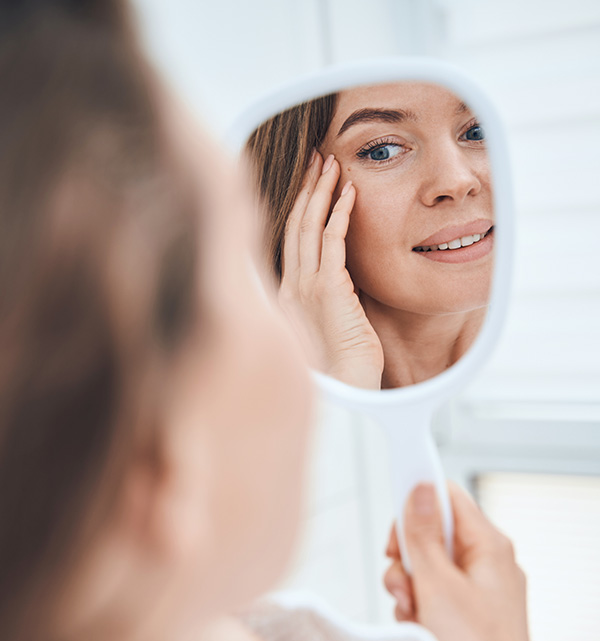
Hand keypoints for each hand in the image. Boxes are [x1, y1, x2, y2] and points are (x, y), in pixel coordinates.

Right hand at [280, 151, 383, 389]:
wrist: (346, 388)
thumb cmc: (344, 365)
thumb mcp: (330, 324)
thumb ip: (331, 296)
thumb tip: (345, 277)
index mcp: (287, 294)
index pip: (290, 240)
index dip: (299, 207)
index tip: (310, 183)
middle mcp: (290, 286)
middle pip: (294, 225)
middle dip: (306, 188)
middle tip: (317, 159)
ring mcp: (305, 286)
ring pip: (308, 226)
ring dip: (320, 191)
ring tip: (331, 163)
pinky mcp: (327, 288)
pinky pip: (332, 240)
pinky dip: (340, 212)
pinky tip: (349, 192)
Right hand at [384, 482, 595, 640]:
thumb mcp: (436, 584)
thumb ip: (422, 534)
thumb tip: (420, 488)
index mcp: (488, 545)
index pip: (447, 497)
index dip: (416, 505)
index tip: (395, 528)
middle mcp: (487, 561)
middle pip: (432, 534)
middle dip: (407, 558)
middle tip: (404, 582)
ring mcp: (479, 588)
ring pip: (428, 566)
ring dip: (410, 588)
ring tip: (414, 613)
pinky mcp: (470, 612)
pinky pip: (435, 594)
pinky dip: (420, 608)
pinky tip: (421, 628)